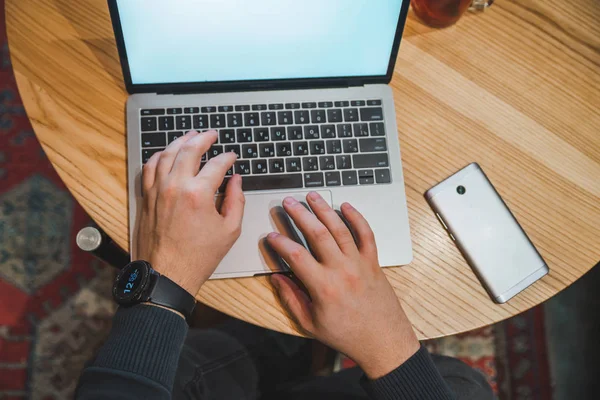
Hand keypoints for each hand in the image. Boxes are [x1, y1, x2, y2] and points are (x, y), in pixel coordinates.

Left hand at [135, 130, 244, 294]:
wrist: (167, 275)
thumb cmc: (198, 257)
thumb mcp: (229, 230)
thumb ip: (235, 201)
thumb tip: (236, 181)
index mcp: (199, 194)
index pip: (217, 164)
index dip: (227, 157)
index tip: (232, 156)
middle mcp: (175, 186)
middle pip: (189, 149)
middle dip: (203, 138)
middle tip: (211, 134)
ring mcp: (157, 190)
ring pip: (167, 153)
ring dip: (180, 141)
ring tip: (190, 136)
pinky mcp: (146, 197)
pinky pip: (149, 167)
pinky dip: (159, 156)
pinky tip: (166, 153)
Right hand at [267, 192, 419, 378]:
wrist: (383, 341)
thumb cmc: (347, 335)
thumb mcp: (310, 324)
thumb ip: (291, 299)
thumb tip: (277, 278)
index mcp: (323, 287)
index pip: (296, 256)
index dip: (280, 243)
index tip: (271, 235)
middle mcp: (342, 270)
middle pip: (317, 233)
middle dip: (300, 214)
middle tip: (288, 202)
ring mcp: (359, 263)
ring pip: (340, 229)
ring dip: (324, 209)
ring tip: (312, 196)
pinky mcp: (373, 262)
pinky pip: (366, 234)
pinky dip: (357, 218)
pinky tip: (346, 206)